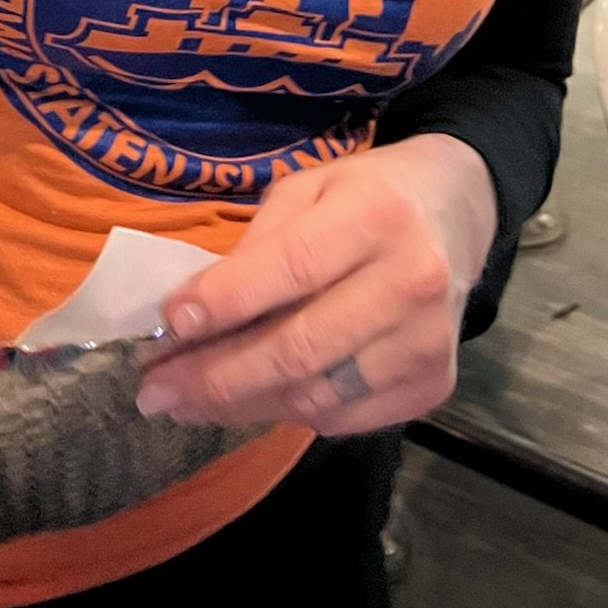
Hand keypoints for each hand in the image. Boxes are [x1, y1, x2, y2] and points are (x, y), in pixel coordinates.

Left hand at [136, 136, 497, 434]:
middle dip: (215, 375)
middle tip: (153, 390)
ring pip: (316, 397)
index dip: (224, 302)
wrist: (455, 213)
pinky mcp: (434, 385)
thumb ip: (258, 246)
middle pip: (299, 348)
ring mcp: (428, 342)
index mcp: (375, 216)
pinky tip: (246, 402)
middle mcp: (411, 282)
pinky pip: (343, 418)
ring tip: (184, 402)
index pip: (291, 269)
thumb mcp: (308, 188)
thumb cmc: (365, 194)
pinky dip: (286, 415)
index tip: (166, 325)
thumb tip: (190, 316)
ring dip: (239, 406)